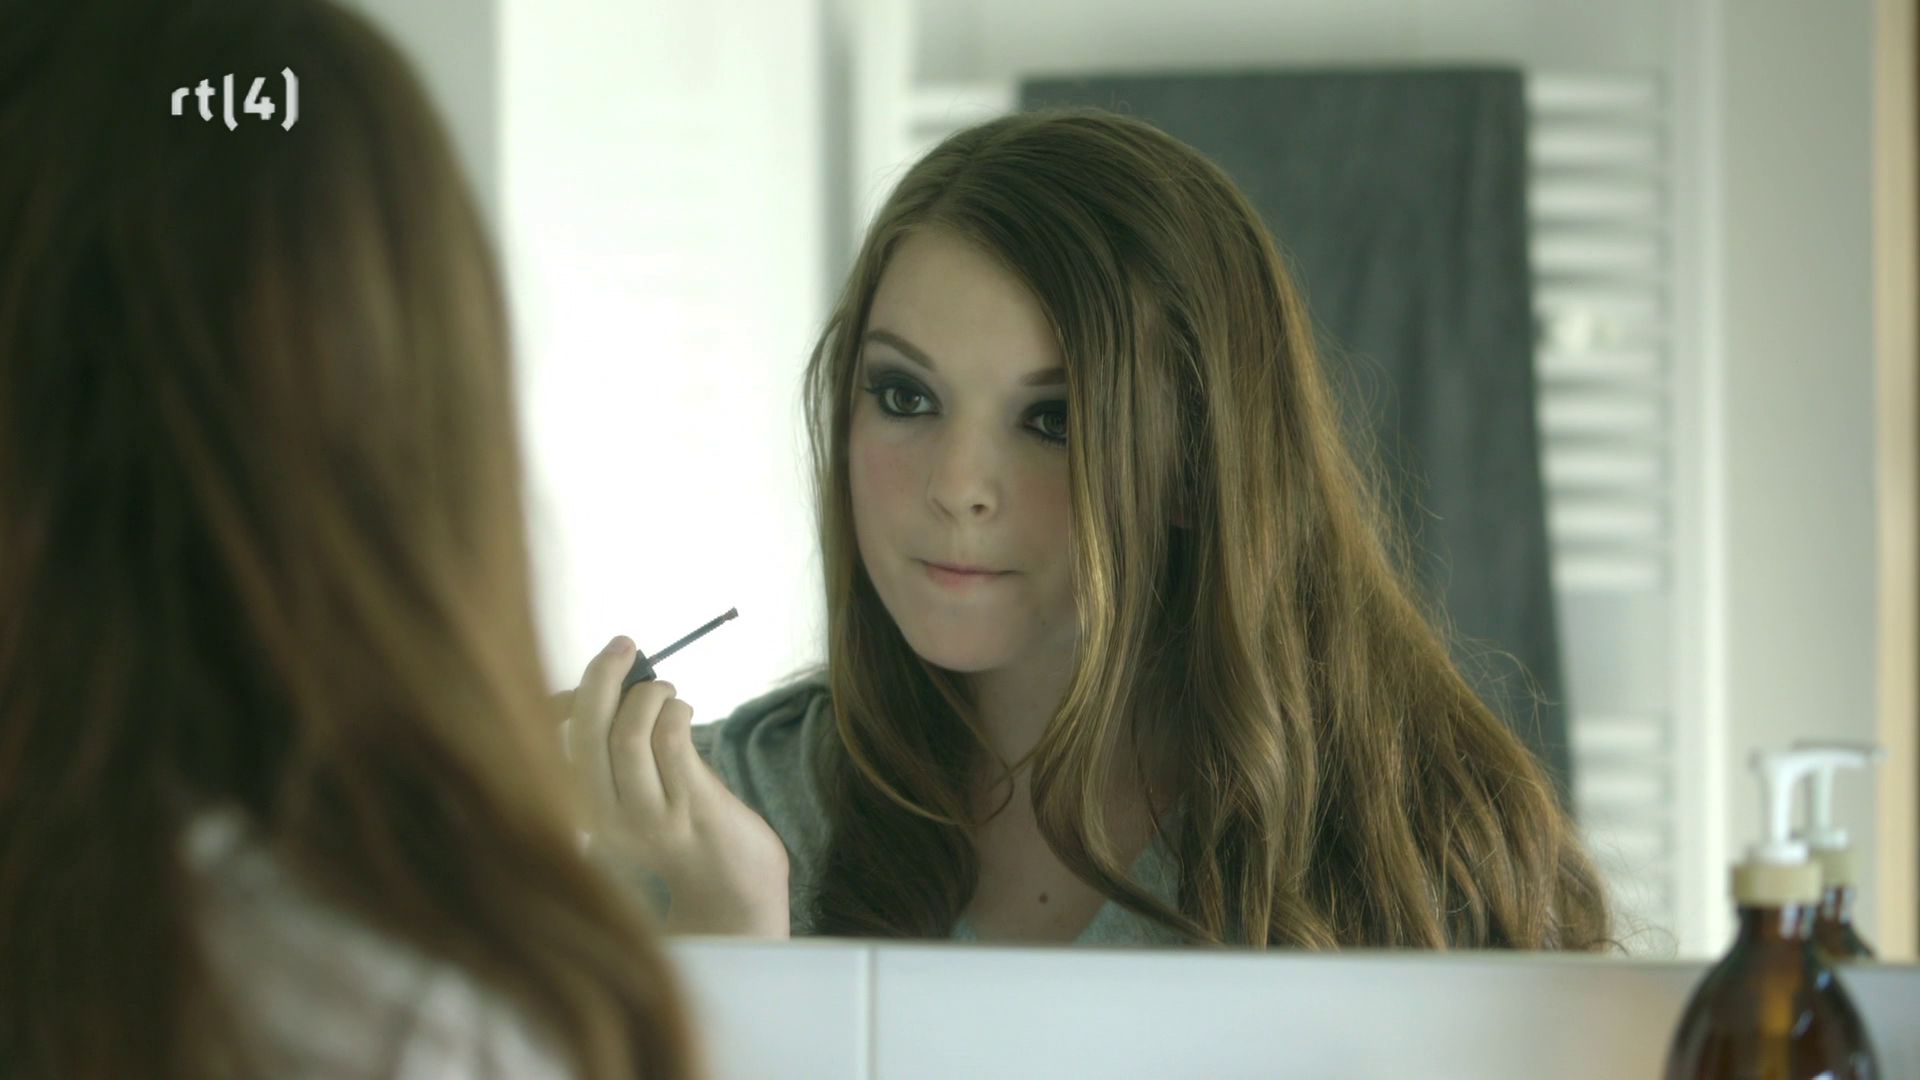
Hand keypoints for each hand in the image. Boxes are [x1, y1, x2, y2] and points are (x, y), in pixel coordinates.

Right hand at [563, 636, 789, 937]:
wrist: (731, 886)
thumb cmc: (680, 824)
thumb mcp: (630, 794)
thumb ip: (610, 748)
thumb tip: (596, 682)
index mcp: (584, 811)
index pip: (560, 741)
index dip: (573, 694)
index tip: (598, 664)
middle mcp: (608, 817)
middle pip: (589, 731)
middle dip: (603, 676)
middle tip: (624, 643)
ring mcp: (650, 815)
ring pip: (631, 733)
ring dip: (650, 694)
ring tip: (665, 690)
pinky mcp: (692, 807)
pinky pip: (672, 739)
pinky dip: (675, 710)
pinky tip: (682, 711)